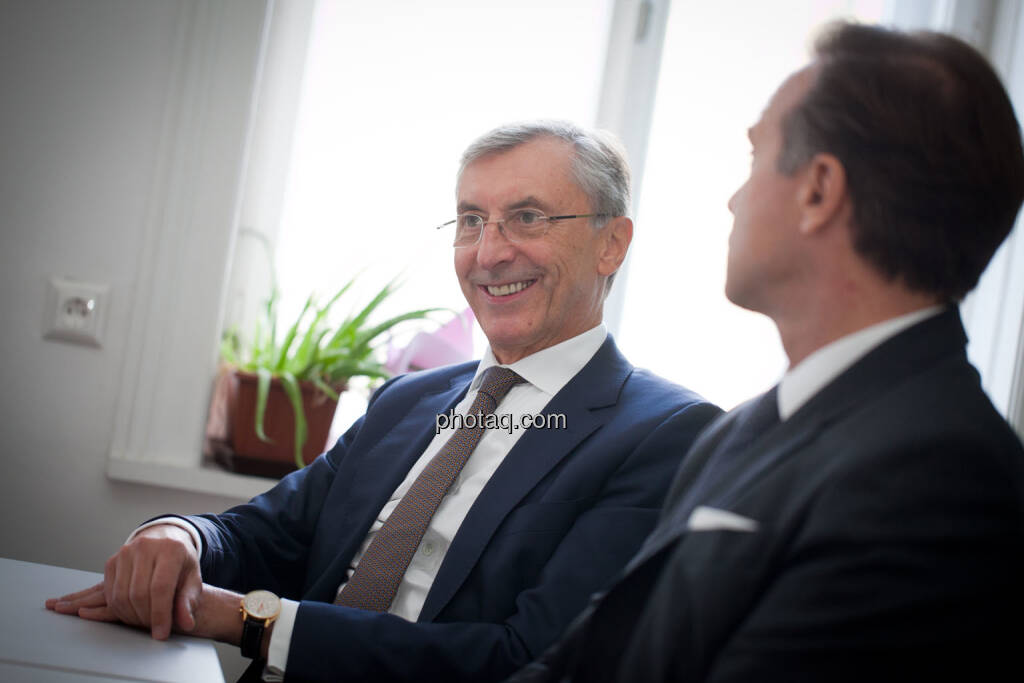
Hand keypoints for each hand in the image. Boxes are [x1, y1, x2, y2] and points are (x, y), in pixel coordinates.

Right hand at [45, 524, 201, 639]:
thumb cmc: (180, 564)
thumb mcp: (192, 580)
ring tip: (142, 621)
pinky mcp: (111, 561)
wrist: (164, 541)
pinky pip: (108, 593)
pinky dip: (117, 609)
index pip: (160, 587)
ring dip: (130, 615)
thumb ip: (189, 602)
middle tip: (152, 628)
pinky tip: (130, 612)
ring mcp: (126, 552)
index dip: (159, 614)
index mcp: (171, 550)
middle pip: (138, 594)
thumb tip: (187, 623)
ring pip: (120, 595)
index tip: (160, 634)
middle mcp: (146, 547)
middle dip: (144, 617)